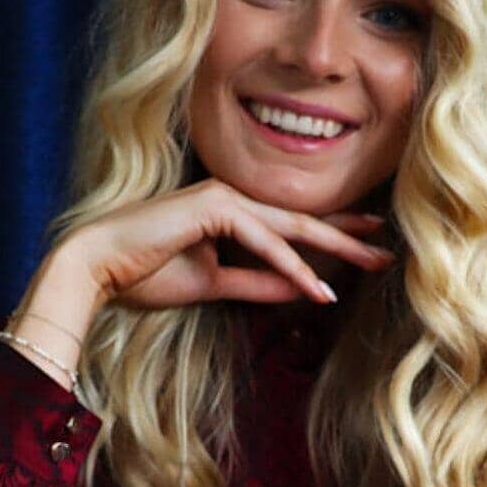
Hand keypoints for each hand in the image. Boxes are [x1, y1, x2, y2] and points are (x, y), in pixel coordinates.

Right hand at [66, 177, 394, 310]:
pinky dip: (292, 267)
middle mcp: (231, 198)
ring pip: (290, 228)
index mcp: (230, 212)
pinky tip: (320, 289)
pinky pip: (263, 242)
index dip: (333, 237)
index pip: (291, 227)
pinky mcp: (212, 207)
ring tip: (372, 264)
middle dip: (349, 236)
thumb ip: (253, 283)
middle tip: (388, 251)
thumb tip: (296, 287)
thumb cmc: (144, 274)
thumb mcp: (211, 285)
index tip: (369, 248)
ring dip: (334, 249)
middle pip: (302, 221)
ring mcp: (222, 197)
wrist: (98, 269)